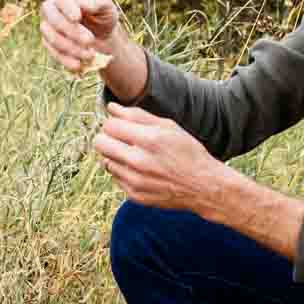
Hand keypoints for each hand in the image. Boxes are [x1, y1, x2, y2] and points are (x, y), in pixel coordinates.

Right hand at [40, 0, 144, 98]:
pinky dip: (65, 59)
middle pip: (52, 17)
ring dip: (70, 47)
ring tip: (90, 55)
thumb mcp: (107, 7)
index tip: (77, 17)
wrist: (102, 37)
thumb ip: (97, 2)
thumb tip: (83, 5)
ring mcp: (47, 25)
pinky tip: (78, 65)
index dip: (66, 6)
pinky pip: (52, 51)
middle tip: (90, 40)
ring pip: (50, 36)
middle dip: (71, 31)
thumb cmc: (103, 16)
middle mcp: (52, 7)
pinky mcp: (48, 43)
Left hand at [90, 104, 231, 211]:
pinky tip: (141, 170)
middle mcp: (139, 162)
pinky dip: (124, 171)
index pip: (109, 126)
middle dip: (108, 138)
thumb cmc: (187, 152)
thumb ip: (137, 115)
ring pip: (105, 160)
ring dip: (116, 156)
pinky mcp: (134, 195)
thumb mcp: (168, 127)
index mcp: (150, 140)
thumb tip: (111, 108)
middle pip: (100, 143)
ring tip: (136, 156)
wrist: (203, 186)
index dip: (114, 123)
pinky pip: (115, 177)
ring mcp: (135, 181)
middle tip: (122, 139)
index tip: (122, 126)